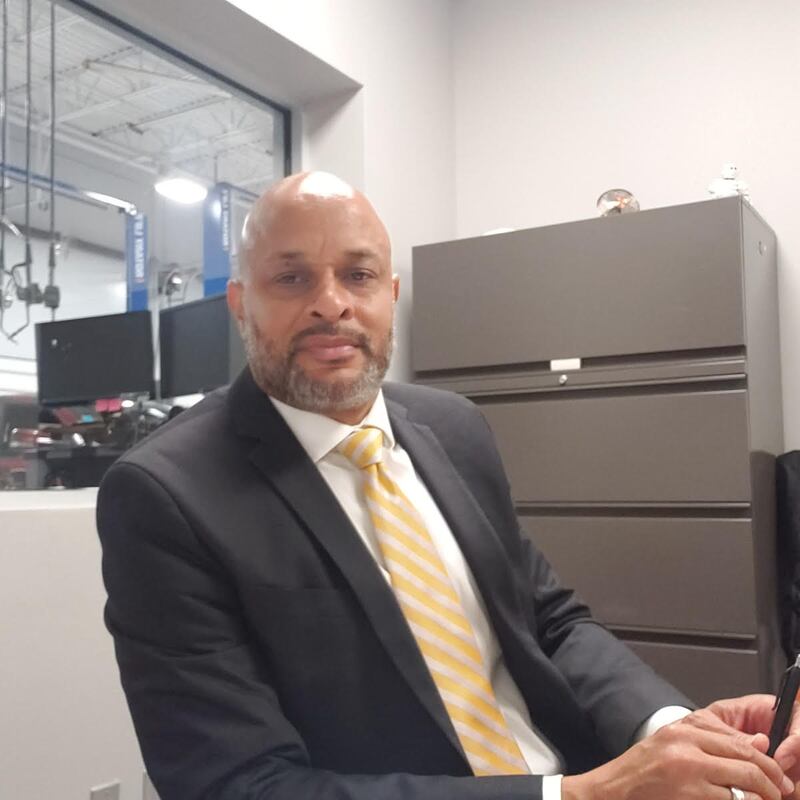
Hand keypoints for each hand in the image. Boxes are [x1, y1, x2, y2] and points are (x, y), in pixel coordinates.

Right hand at [562, 707, 793, 799]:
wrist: (614, 791)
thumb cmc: (642, 770)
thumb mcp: (673, 744)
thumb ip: (713, 741)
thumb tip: (759, 743)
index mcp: (684, 730)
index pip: (739, 742)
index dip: (765, 760)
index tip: (777, 775)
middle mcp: (686, 747)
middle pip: (746, 762)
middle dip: (772, 782)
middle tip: (782, 793)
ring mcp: (688, 774)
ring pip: (743, 786)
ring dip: (762, 798)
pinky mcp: (689, 797)